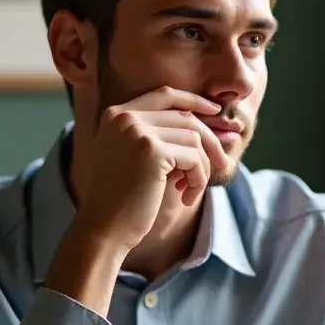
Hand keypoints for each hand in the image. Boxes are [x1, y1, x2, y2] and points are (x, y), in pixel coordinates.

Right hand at [74, 86, 228, 252]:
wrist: (103, 229)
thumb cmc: (121, 200)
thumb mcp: (133, 158)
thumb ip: (157, 136)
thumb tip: (207, 122)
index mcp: (116, 114)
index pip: (164, 95)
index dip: (193, 100)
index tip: (215, 111)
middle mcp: (125, 117)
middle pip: (185, 117)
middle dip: (209, 141)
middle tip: (221, 163)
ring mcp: (137, 132)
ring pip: (194, 139)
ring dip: (201, 168)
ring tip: (190, 190)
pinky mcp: (152, 151)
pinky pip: (194, 158)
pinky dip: (198, 179)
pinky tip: (185, 198)